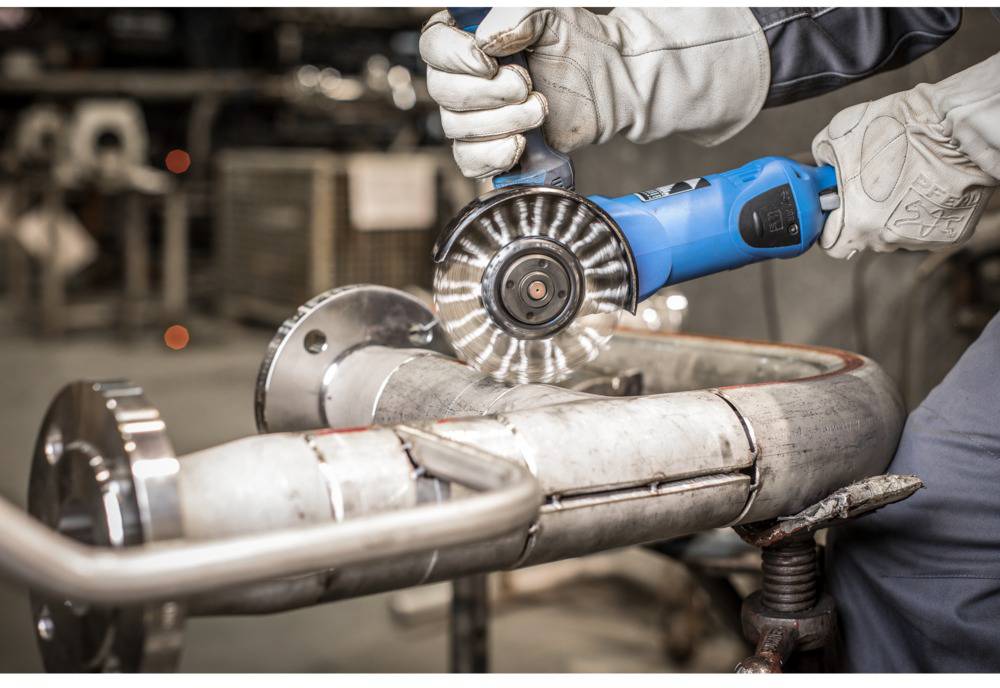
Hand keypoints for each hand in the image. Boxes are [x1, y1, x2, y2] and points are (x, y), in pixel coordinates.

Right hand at [419, 7, 768, 178]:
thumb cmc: (579, 44)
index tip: (490, 62)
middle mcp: (463, 78)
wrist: (610, 83)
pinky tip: (522, 143)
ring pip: (458, 129)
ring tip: (541, 108)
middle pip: (445, 92)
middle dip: (492, 94)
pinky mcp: (491, 149)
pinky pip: (470, 161)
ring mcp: (474, 117)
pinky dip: (495, 154)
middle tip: (530, 86)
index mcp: (468, 39)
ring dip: (504, 122)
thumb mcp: (550, 15)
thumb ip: (516, 18)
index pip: (433, 47)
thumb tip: (488, 42)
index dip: (455, 58)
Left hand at [812, 57, 999, 258]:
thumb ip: (823, 159)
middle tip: (875, 185)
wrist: (954, 124)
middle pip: (866, 237)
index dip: (832, 227)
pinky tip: (929, 185)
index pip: (832, 245)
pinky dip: (926, 211)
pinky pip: (927, 227)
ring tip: (907, 179)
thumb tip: (824, 165)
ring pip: (897, 233)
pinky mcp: (950, 235)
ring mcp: (920, 239)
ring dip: (896, 213)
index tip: (837, 212)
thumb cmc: (898, 129)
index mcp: (855, 225)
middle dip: (864, 216)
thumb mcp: (838, 134)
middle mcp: (887, 238)